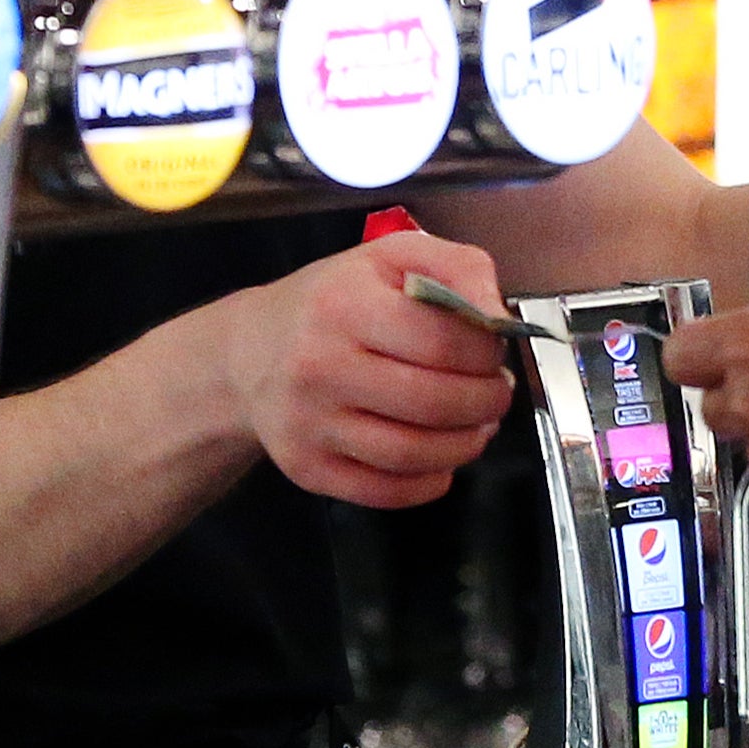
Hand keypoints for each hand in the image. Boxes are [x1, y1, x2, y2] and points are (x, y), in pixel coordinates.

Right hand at [224, 229, 516, 508]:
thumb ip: (460, 268)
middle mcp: (318, 366)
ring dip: (465, 445)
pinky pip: (383, 490)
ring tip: (478, 425)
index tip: (494, 350)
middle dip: (486, 401)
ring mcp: (308, 424)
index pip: (441, 339)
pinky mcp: (305, 468)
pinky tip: (441, 458)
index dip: (486, 351)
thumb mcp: (394, 257)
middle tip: (496, 392)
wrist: (250, 353)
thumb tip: (498, 317)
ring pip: (411, 453)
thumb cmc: (335, 300)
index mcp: (344, 304)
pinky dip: (428, 481)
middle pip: (432, 402)